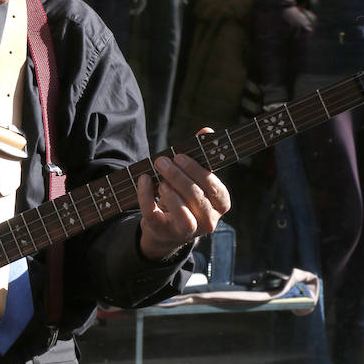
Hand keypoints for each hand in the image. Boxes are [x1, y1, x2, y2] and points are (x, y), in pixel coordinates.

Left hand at [136, 130, 230, 260]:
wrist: (166, 228)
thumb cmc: (184, 197)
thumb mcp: (193, 179)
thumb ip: (200, 156)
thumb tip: (206, 130)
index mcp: (220, 204)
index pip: (214, 187)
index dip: (197, 170)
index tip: (180, 156)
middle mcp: (208, 221)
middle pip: (197, 198)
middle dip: (178, 176)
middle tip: (162, 160)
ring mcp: (187, 231)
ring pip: (182, 213)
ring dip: (169, 191)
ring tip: (158, 175)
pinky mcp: (164, 233)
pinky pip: (154, 215)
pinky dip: (146, 196)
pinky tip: (144, 180)